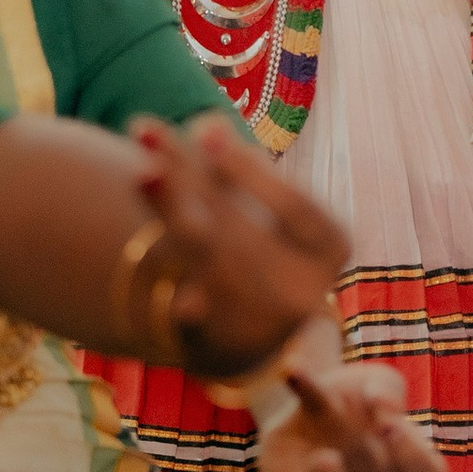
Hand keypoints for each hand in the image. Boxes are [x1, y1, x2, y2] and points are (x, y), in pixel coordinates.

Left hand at [130, 117, 346, 377]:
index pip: (294, 205)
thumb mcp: (270, 211)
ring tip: (141, 172)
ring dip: (170, 212)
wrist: (253, 339)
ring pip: (210, 259)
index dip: (247, 168)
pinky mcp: (217, 347)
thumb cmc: (267, 252)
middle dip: (188, 175)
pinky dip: (192, 310)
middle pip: (242, 225)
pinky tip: (186, 303)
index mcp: (331, 250)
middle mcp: (306, 292)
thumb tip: (204, 124)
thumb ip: (238, 170)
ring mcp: (264, 324)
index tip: (202, 125)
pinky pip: (196, 321)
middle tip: (142, 128)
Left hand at [252, 328, 446, 471]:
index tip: (390, 425)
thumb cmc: (354, 396)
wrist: (302, 398)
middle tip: (346, 419)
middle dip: (361, 445)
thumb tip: (383, 408)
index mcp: (406, 460)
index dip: (413, 455)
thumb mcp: (377, 379)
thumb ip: (387, 389)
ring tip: (321, 459)